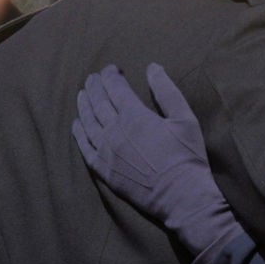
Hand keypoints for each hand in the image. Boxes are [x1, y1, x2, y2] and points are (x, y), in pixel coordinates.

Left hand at [72, 63, 241, 256]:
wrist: (181, 195)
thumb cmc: (187, 156)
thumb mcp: (185, 118)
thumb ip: (167, 91)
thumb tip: (153, 67)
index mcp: (135, 115)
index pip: (115, 88)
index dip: (111, 75)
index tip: (111, 69)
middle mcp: (114, 130)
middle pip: (98, 102)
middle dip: (95, 86)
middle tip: (93, 78)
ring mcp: (106, 151)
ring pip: (87, 122)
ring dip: (84, 105)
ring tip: (82, 94)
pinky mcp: (103, 169)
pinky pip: (84, 147)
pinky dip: (78, 132)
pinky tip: (77, 124)